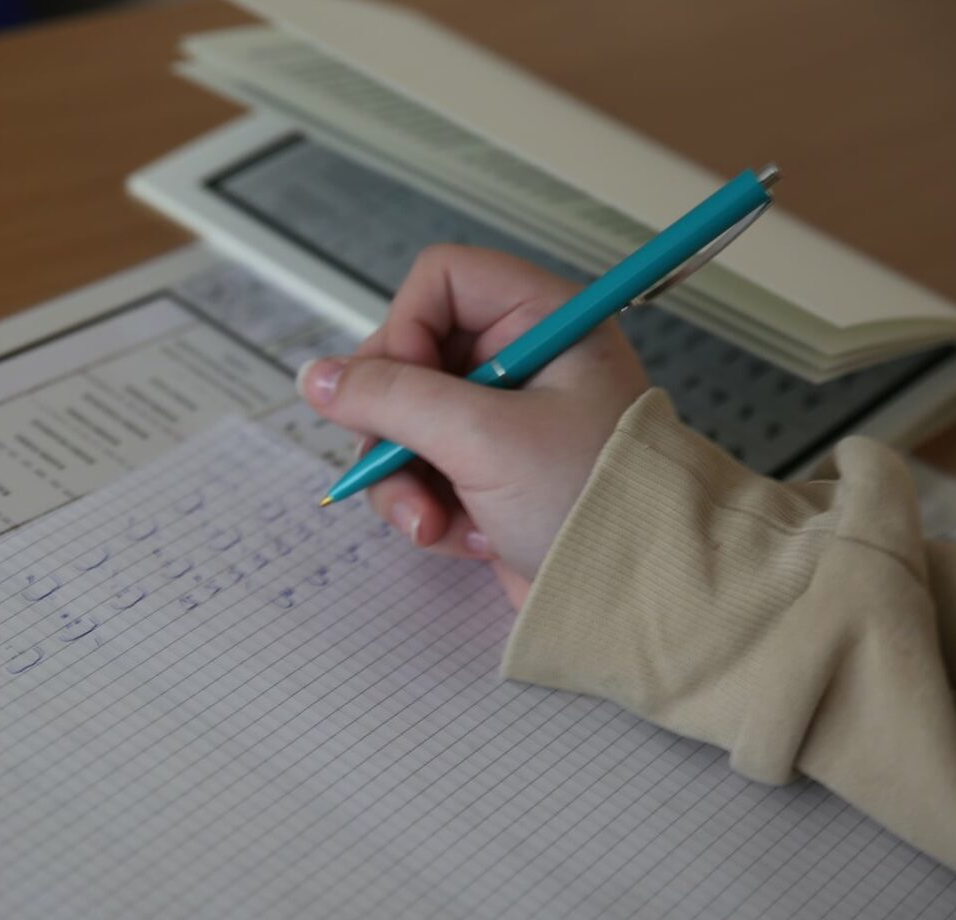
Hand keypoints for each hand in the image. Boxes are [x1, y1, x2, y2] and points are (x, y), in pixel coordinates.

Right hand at [296, 244, 649, 607]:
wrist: (639, 600)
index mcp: (544, 323)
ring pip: (404, 425)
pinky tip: (469, 539)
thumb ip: (391, 399)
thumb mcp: (483, 439)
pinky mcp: (491, 477)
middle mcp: (524, 363)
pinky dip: (430, 511)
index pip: (440, 283)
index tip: (399, 390)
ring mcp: (504, 423)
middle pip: (407, 360)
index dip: (405, 330)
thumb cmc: (594, 501)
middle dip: (392, 426)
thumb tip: (316, 377)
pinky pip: (424, 475)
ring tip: (433, 524)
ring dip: (404, 481)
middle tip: (395, 466)